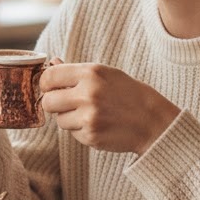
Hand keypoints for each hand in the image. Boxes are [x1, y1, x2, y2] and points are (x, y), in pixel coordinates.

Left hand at [39, 61, 179, 154]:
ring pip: (59, 120)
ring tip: (89, 114)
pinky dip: (80, 130)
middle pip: (48, 101)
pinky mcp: (91, 136)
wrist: (153, 122)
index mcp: (90, 73)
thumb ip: (75, 70)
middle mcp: (88, 94)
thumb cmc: (128, 94)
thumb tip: (52, 62)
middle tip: (66, 103)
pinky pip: (72, 133)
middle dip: (53, 103)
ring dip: (68, 118)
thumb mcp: (105, 74)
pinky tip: (97, 124)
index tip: (50, 87)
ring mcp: (89, 117)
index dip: (46, 83)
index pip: (49, 77)